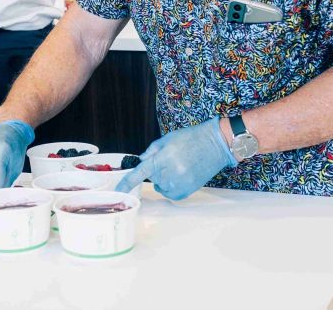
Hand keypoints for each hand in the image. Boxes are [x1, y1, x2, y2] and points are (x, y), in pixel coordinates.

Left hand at [115, 118, 237, 199]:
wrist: (215, 145)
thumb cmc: (191, 138)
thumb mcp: (167, 139)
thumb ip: (151, 151)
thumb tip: (141, 161)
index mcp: (162, 159)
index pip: (139, 174)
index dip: (126, 183)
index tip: (117, 192)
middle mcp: (169, 174)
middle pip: (152, 178)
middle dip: (156, 169)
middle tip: (171, 159)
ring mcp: (179, 184)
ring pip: (161, 186)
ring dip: (165, 179)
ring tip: (179, 166)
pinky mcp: (187, 191)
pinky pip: (171, 193)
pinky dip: (172, 186)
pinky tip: (182, 175)